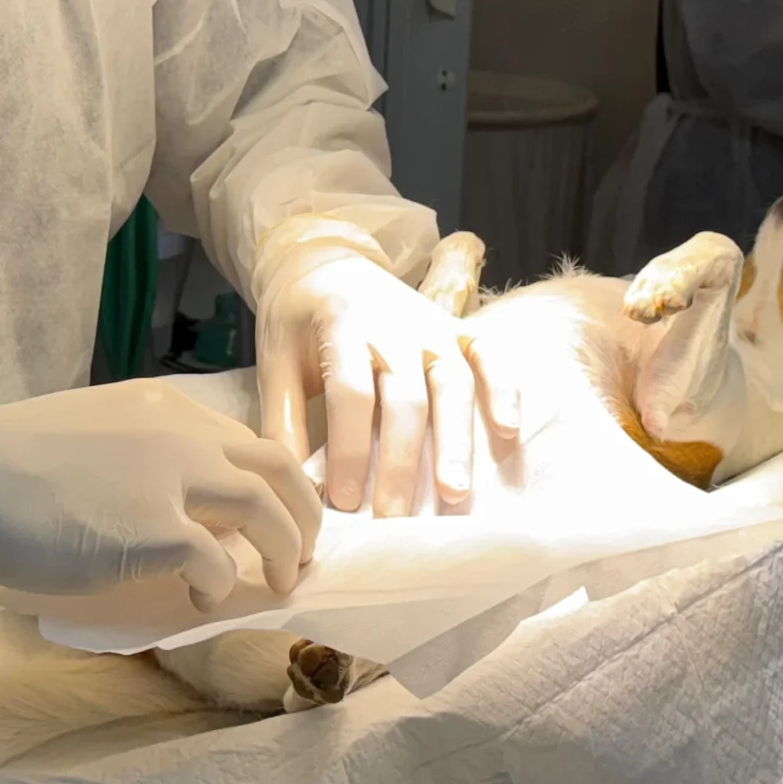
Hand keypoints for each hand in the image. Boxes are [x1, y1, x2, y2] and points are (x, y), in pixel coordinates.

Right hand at [0, 380, 321, 611]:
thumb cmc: (6, 463)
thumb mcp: (96, 434)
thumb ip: (146, 453)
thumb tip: (182, 501)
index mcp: (164, 407)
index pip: (245, 439)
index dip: (272, 482)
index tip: (278, 515)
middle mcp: (178, 432)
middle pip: (275, 466)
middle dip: (302, 512)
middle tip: (303, 551)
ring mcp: (167, 477)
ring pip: (263, 507)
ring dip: (283, 548)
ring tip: (280, 580)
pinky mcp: (148, 529)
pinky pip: (214, 561)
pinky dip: (219, 583)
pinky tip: (201, 597)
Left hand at [256, 244, 515, 515]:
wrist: (325, 263)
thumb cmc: (297, 323)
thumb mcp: (275, 363)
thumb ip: (284, 422)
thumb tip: (290, 491)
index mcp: (340, 324)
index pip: (351, 393)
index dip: (347, 449)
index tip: (343, 503)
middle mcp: (393, 323)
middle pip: (405, 397)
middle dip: (401, 462)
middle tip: (395, 520)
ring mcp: (432, 325)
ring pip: (451, 383)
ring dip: (455, 440)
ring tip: (454, 495)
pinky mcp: (458, 328)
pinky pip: (489, 355)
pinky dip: (502, 390)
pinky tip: (507, 432)